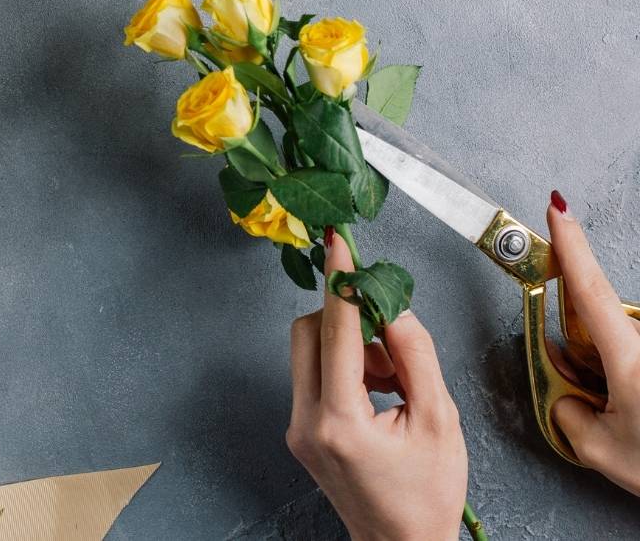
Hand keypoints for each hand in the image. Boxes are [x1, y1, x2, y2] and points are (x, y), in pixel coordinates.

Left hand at [286, 231, 467, 540]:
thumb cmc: (427, 493)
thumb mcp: (440, 419)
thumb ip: (416, 354)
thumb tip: (394, 306)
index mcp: (340, 422)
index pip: (335, 331)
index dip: (340, 282)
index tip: (337, 243)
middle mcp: (306, 422)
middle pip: (308, 333)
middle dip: (348, 320)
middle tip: (391, 340)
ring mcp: (297, 427)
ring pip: (308, 351)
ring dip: (350, 346)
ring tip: (393, 381)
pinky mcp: (299, 430)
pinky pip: (313, 374)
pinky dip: (344, 367)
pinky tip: (379, 392)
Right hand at [548, 191, 639, 494]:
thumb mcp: (601, 450)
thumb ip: (568, 411)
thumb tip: (565, 396)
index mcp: (629, 359)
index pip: (589, 288)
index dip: (570, 245)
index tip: (557, 208)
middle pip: (604, 324)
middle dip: (586, 350)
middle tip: (592, 395)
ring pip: (626, 345)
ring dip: (617, 372)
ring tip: (627, 415)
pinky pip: (639, 357)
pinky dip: (634, 382)